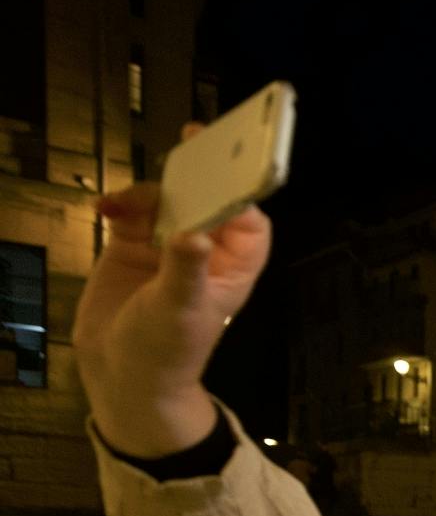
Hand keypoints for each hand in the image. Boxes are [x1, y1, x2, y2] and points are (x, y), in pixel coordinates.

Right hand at [72, 125, 273, 456]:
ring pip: (167, 201)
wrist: (122, 375)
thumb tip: (192, 232)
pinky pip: (133, 212)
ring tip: (122, 205)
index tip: (229, 167)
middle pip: (208, 201)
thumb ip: (185, 269)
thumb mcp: (179, 310)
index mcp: (232, 269)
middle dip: (198, 175)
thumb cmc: (166, 350)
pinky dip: (121, 205)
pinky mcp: (133, 247)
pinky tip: (106, 209)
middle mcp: (205, 253)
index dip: (242, 193)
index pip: (248, 223)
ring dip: (147, 194)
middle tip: (189, 139)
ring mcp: (168, 247)